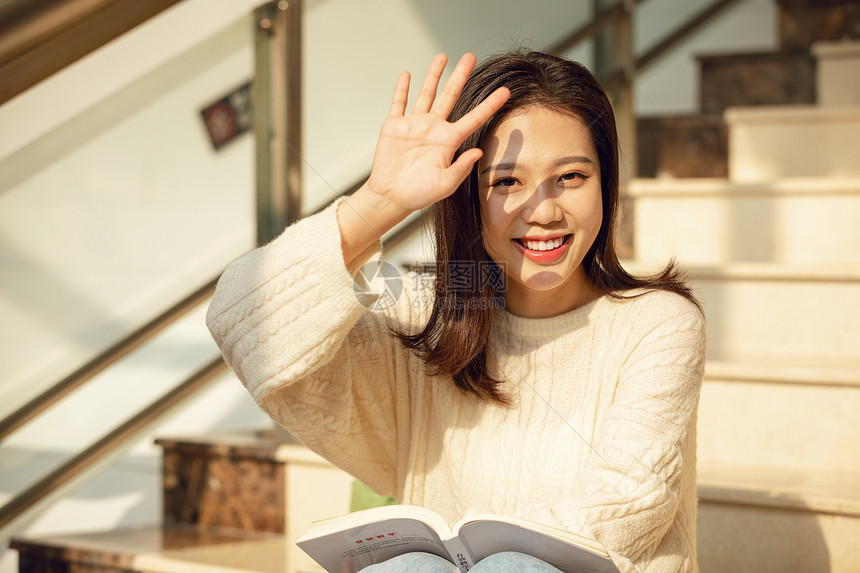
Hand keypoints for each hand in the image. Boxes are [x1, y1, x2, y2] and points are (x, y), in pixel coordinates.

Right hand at [365, 53, 509, 217]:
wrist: (391, 197)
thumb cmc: (419, 194)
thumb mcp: (445, 185)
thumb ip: (461, 168)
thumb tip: (479, 152)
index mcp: (449, 141)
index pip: (474, 118)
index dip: (490, 104)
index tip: (506, 91)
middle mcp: (434, 129)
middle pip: (450, 96)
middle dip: (459, 76)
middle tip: (470, 56)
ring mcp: (414, 125)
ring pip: (426, 94)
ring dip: (434, 75)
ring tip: (442, 56)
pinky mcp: (394, 126)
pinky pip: (399, 103)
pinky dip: (402, 89)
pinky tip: (407, 75)